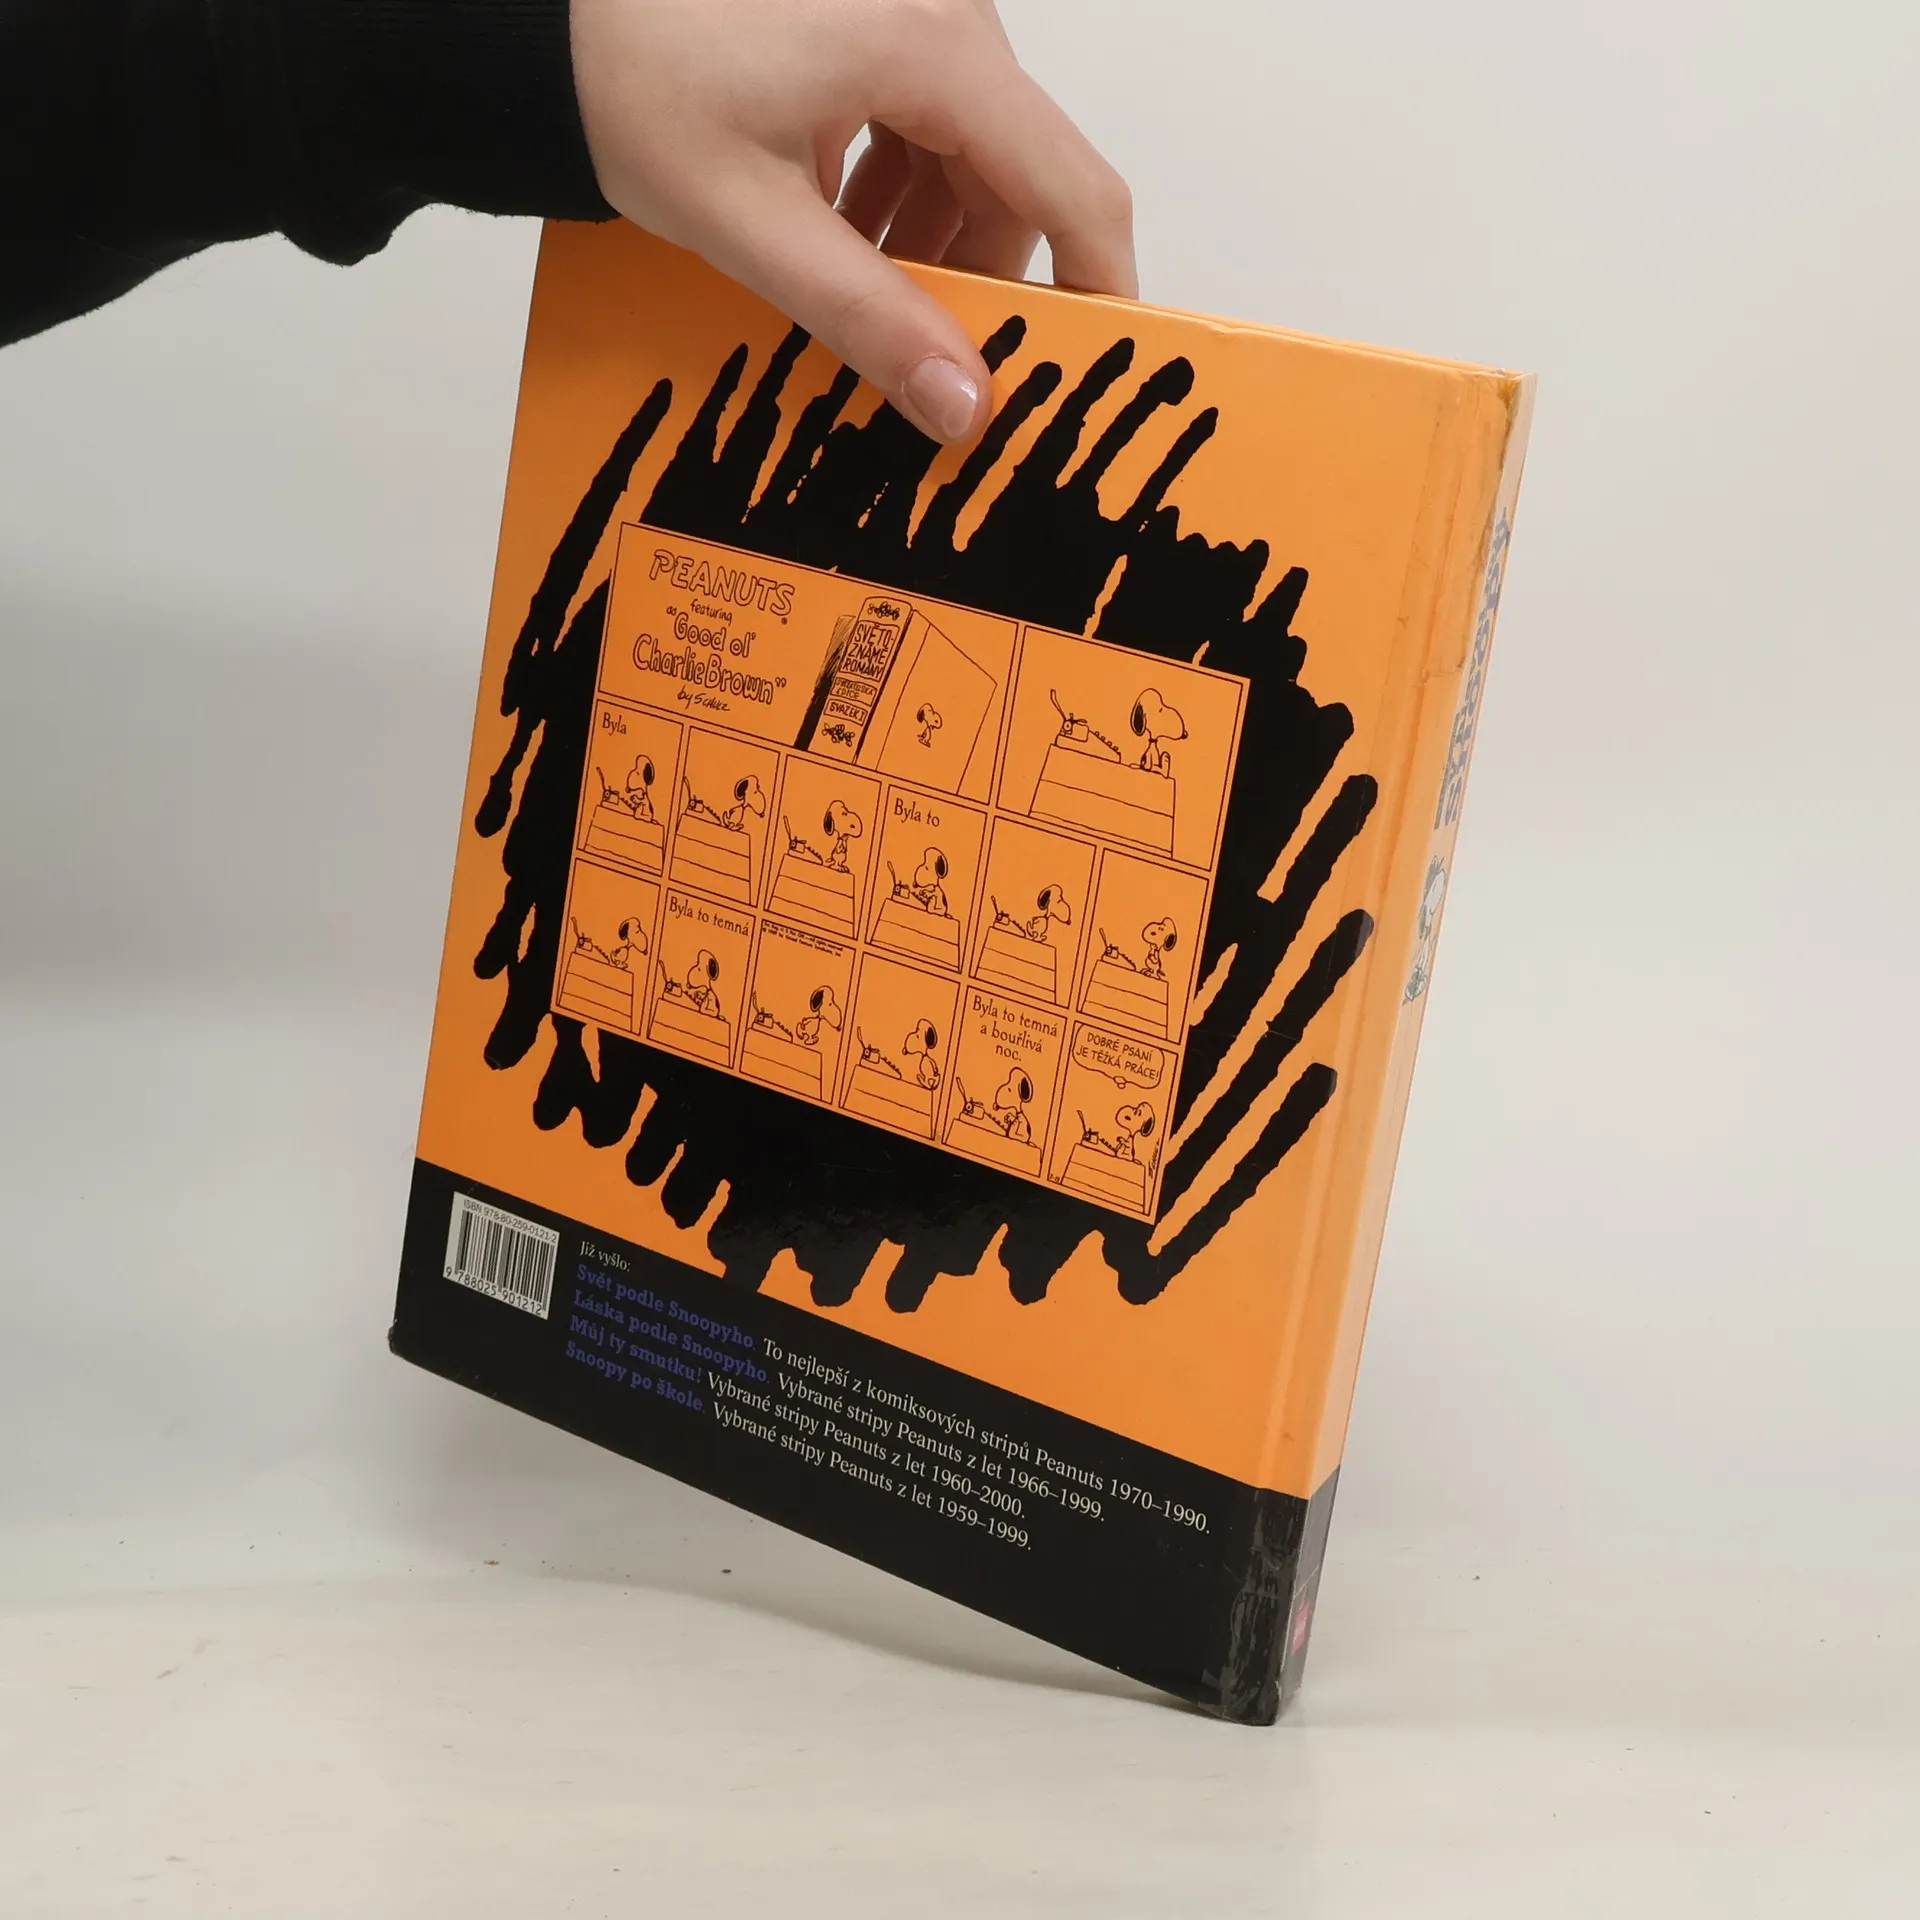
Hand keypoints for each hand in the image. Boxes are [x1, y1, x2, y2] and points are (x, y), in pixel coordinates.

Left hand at [569, 0, 1135, 443]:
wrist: (543, 11)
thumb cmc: (631, 86)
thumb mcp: (752, 225)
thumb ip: (869, 319)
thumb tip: (964, 408)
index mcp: (933, 47)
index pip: (1074, 187)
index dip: (1096, 288)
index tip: (1091, 370)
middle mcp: (946, 12)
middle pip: (1021, 178)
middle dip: (981, 277)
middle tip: (925, 359)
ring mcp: (912, 7)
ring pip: (972, 157)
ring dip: (928, 240)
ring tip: (850, 289)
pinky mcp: (876, 13)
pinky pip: (926, 120)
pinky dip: (896, 190)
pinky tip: (834, 229)